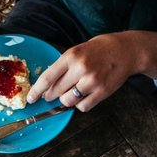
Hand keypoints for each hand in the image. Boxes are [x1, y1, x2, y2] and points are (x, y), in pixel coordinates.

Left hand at [26, 33, 140, 110]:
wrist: (126, 51)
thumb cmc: (100, 50)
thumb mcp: (78, 50)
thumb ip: (64, 65)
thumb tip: (48, 83)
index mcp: (72, 56)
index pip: (48, 78)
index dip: (37, 90)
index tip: (31, 98)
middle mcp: (81, 69)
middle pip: (56, 92)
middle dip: (51, 96)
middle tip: (51, 96)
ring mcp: (92, 82)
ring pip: (68, 102)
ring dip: (66, 101)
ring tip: (72, 92)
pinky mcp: (101, 93)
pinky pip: (82, 107)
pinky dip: (80, 104)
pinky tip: (84, 95)